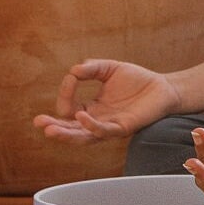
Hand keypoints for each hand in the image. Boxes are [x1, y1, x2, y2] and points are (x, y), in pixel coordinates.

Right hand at [34, 58, 179, 143]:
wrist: (164, 87)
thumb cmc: (137, 80)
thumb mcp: (109, 69)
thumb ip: (91, 68)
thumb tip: (73, 71)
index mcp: (91, 109)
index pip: (69, 108)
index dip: (66, 93)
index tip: (72, 77)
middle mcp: (97, 121)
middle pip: (71, 130)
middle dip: (53, 127)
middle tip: (39, 123)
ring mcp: (110, 126)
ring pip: (84, 136)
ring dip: (67, 134)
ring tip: (50, 130)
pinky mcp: (124, 128)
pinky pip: (104, 131)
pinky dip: (91, 126)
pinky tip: (82, 117)